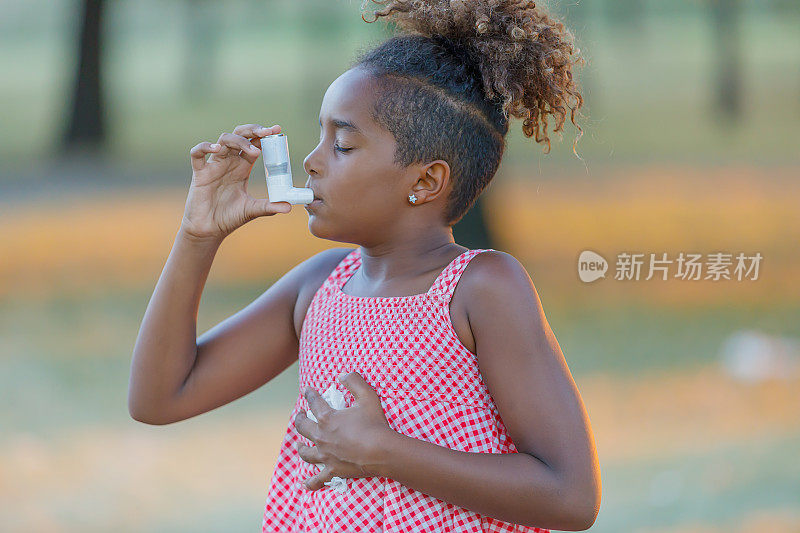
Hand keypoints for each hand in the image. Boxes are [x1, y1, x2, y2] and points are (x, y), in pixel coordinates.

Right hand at [181, 123, 291, 241]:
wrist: (209, 230)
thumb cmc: (229, 218)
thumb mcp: (252, 210)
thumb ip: (270, 207)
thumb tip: (289, 207)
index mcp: (242, 167)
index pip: (254, 144)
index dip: (264, 136)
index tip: (277, 130)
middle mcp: (229, 162)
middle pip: (239, 135)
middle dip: (253, 130)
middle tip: (267, 132)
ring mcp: (214, 165)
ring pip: (224, 140)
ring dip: (239, 140)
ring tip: (253, 151)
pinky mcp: (200, 173)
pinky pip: (197, 154)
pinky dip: (204, 147)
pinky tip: (216, 149)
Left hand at [293, 371, 394, 490]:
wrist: (381, 451)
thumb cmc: (374, 423)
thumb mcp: (368, 396)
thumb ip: (354, 381)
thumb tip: (342, 374)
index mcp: (328, 418)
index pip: (314, 403)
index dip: (310, 395)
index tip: (306, 391)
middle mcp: (321, 437)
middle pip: (303, 427)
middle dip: (300, 419)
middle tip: (300, 416)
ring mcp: (325, 456)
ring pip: (306, 452)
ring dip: (301, 448)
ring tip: (299, 445)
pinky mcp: (332, 470)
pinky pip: (318, 478)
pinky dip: (311, 482)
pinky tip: (306, 484)